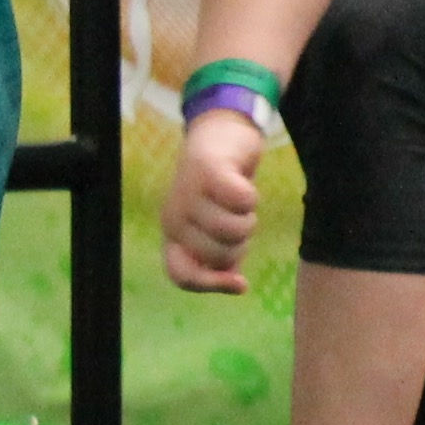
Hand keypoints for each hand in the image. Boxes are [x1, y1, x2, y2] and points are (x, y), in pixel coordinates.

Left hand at [163, 111, 268, 294]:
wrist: (220, 138)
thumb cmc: (220, 190)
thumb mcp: (218, 228)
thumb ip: (222, 259)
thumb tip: (238, 286)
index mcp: (174, 235)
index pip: (180, 274)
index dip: (210, 285)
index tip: (241, 283)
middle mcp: (174, 218)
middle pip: (218, 256)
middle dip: (240, 244)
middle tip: (239, 221)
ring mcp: (188, 195)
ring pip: (233, 230)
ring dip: (249, 218)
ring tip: (241, 203)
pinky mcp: (207, 171)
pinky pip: (241, 200)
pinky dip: (250, 196)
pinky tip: (244, 184)